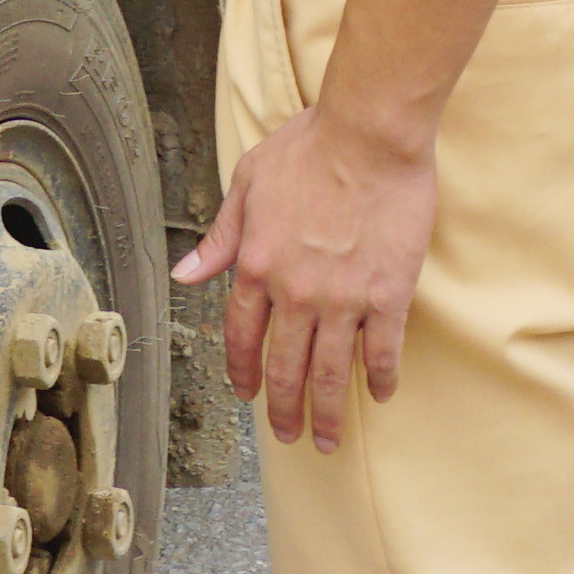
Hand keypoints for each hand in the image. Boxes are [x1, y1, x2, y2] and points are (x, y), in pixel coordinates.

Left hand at [176, 98, 436, 449]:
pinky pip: (383, 350)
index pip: (242, 336)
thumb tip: (186, 273)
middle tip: (289, 435)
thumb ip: (220, 237)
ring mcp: (343, 299)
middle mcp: (295, 292)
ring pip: (331, 373)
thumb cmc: (309, 147)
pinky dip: (381, 377)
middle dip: (284, 409)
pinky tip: (381, 393)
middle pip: (285, 367)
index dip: (242, 371)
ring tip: (328, 438)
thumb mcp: (247, 183)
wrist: (369, 135)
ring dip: (329, 412)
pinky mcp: (388, 295)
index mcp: (257, 266)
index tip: (246, 393)